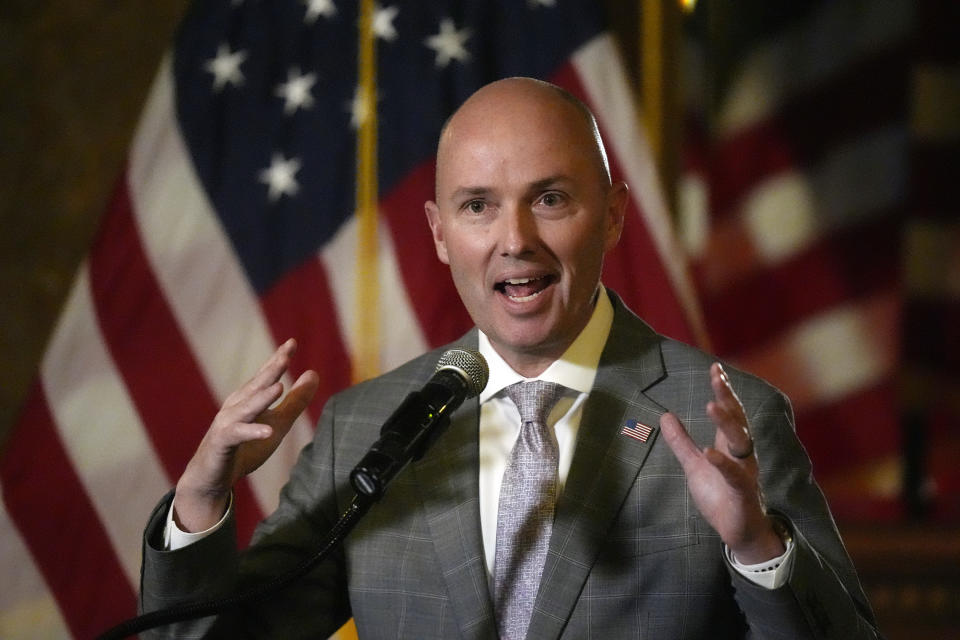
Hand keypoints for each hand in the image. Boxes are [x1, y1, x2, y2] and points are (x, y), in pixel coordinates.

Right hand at [173, 339, 318, 531]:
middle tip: (285, 354)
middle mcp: (236, 406)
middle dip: (271, 370)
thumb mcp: (278, 423)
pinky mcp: (222, 443)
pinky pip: (238, 436)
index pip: (265, 376)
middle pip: (256, 386)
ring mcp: (227, 424)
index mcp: (248, 398)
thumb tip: (313, 373)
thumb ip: (296, 401)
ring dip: (262, 398)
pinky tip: (267, 432)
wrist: (213, 477)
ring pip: (246, 408)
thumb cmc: (245, 447)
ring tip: (279, 387)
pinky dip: (252, 432)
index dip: (277, 359)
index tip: (291, 342)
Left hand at [660, 363, 784, 563]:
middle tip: (717, 378)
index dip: (723, 391)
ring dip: (727, 423)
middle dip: (728, 398)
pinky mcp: (743, 492)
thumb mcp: (694, 465)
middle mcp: (741, 454)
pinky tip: (709, 451)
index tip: (715, 369)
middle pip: (737, 420)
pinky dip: (723, 463)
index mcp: (729, 445)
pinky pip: (735, 475)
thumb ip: (681, 442)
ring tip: (711, 406)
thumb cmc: (720, 496)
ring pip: (740, 442)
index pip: (729, 412)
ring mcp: (744, 471)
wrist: (738, 531)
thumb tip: (664, 415)